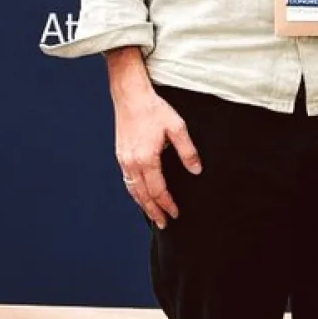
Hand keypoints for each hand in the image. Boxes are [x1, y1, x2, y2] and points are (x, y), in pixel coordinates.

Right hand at [115, 87, 199, 228]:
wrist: (130, 95)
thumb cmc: (154, 109)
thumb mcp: (177, 127)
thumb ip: (187, 151)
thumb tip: (196, 170)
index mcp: (146, 158)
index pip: (158, 190)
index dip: (167, 203)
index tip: (175, 213)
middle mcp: (132, 162)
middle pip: (143, 195)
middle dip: (154, 211)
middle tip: (164, 223)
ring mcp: (123, 159)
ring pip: (132, 189)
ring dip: (143, 204)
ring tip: (153, 215)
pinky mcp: (120, 154)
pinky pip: (127, 180)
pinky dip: (135, 192)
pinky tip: (141, 195)